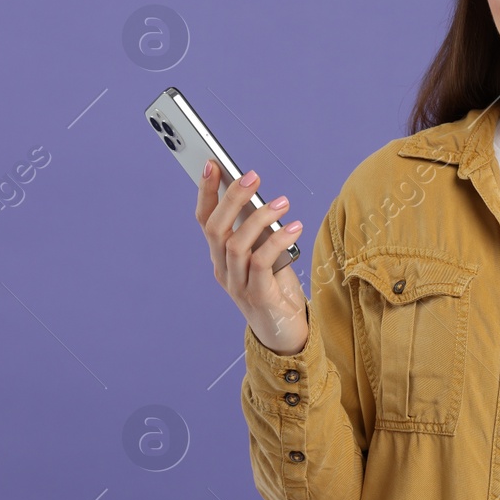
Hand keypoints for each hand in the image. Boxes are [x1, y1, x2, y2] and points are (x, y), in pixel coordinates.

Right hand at [195, 158, 308, 355]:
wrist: (286, 336)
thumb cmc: (276, 291)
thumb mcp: (266, 256)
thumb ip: (260, 234)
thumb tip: (261, 200)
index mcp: (220, 258)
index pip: (205, 221)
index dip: (206, 192)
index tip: (213, 163)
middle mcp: (223, 271)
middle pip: (216, 229)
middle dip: (232, 197)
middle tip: (253, 175)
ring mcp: (237, 286)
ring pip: (236, 244)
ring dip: (259, 218)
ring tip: (283, 201)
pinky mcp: (258, 297)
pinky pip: (261, 263)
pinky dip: (277, 240)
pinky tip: (294, 226)